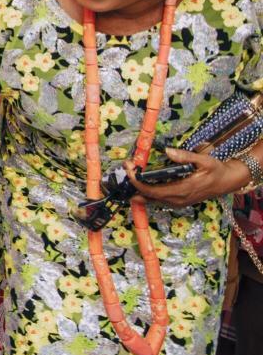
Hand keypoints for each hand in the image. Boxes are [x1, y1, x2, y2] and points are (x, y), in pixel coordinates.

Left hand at [125, 148, 251, 207]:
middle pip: (148, 196)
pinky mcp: (177, 201)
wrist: (227, 182)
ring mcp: (177, 202)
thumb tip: (168, 151)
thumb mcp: (204, 160)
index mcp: (182, 190)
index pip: (153, 190)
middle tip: (126, 167)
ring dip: (138, 187)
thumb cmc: (216, 170)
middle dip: (134, 183)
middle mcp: (177, 200)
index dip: (137, 181)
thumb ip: (186, 156)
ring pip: (152, 199)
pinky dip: (146, 191)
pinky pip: (158, 199)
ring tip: (131, 171)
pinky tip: (141, 180)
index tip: (129, 168)